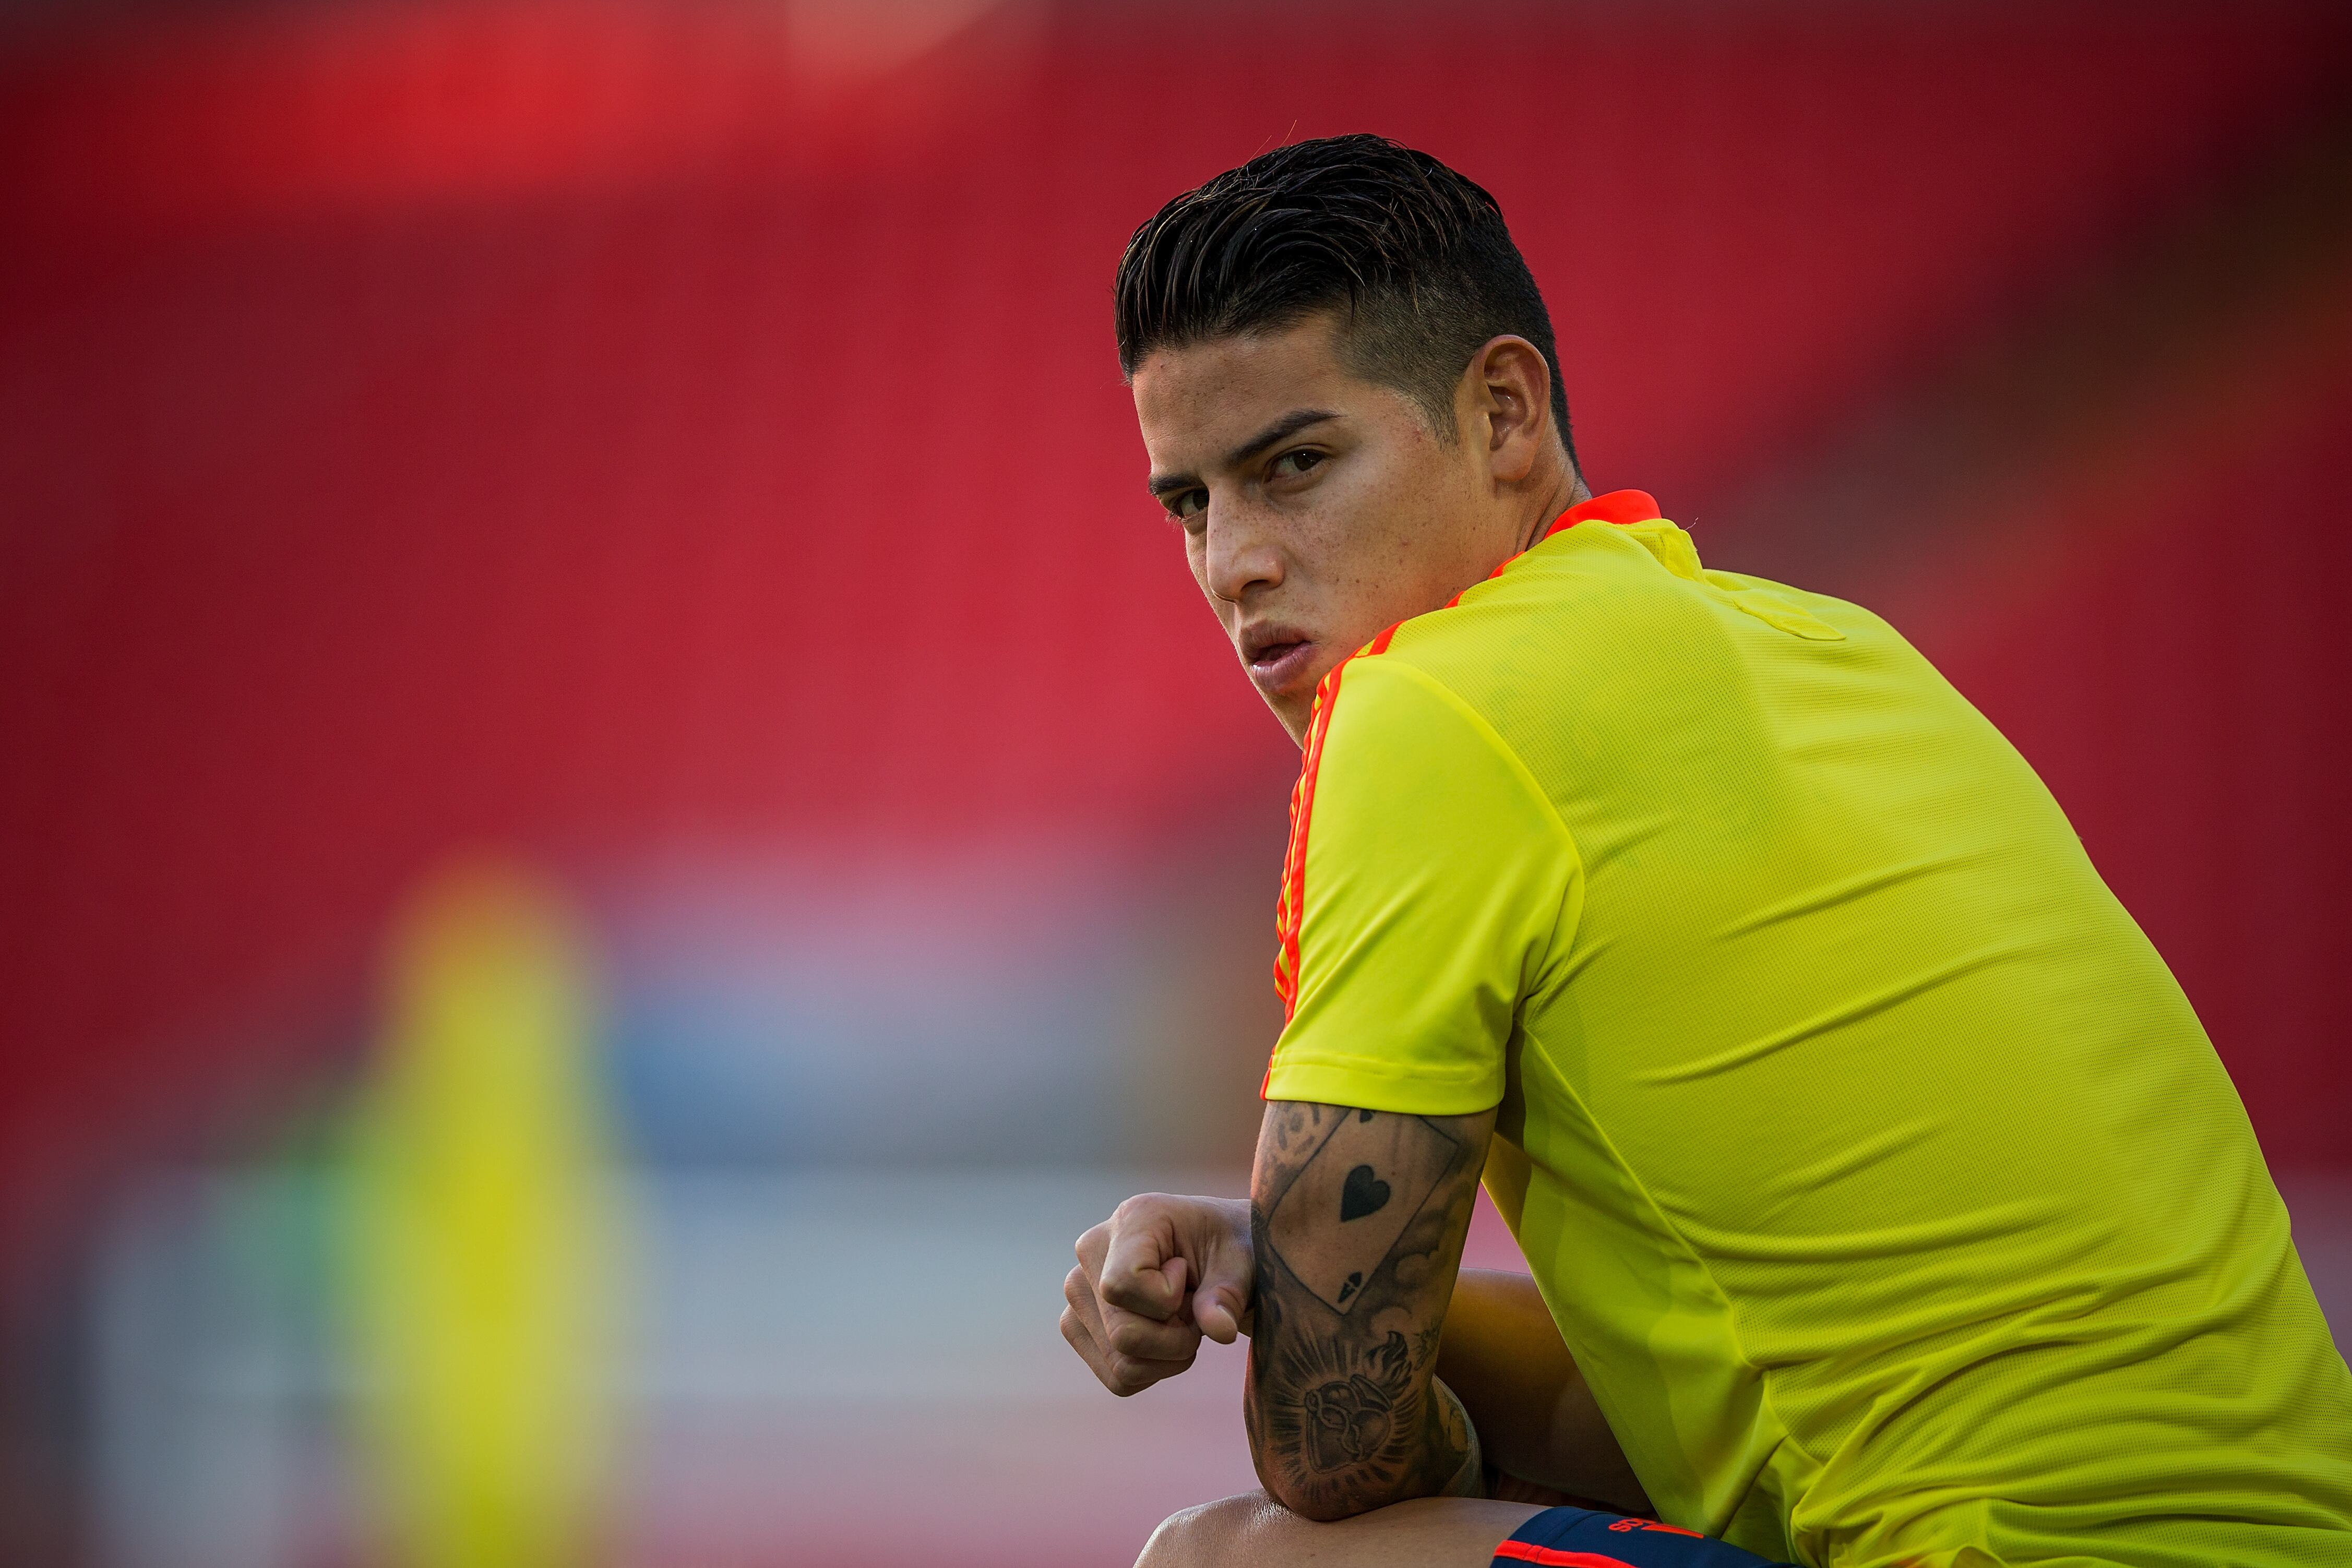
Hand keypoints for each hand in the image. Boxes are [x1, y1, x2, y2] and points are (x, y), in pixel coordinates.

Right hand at [1060, 1192, 1253, 1395]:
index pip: (1122, 1284)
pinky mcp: (1079, 1323)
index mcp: (1132, 1219)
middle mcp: (1092, 1250)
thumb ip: (1228, 1294)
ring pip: (1119, 1362)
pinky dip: (1151, 1370)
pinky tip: (1164, 1336)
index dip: (1168, 1299)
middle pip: (1122, 1334)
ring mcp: (1078, 1290)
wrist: (1220, 1256)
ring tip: (1180, 1320)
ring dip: (1166, 1357)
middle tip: (1195, 1311)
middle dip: (1176, 1338)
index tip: (1190, 1276)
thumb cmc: (1231, 1251)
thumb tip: (1220, 1331)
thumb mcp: (1242, 1263)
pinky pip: (1115, 1377)